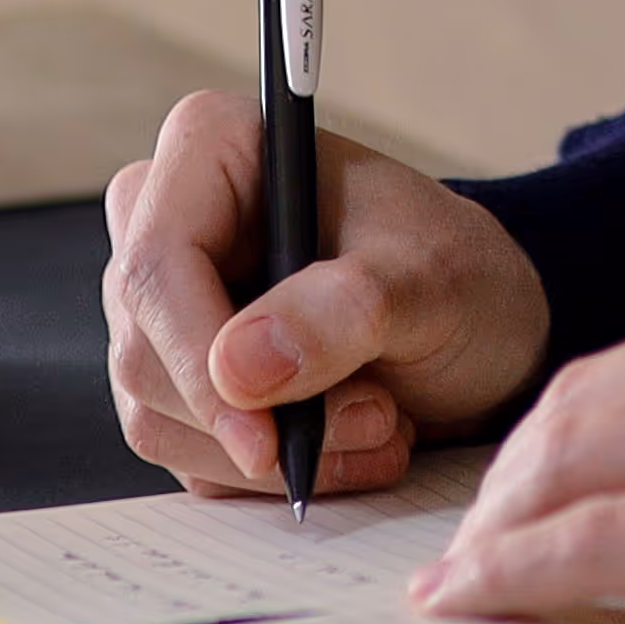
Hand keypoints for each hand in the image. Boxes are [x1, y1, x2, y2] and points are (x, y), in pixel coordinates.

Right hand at [98, 92, 553, 501]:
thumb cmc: (458, 274)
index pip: (156, 263)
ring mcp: (164, 307)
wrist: (480, 327)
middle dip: (259, 416)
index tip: (264, 440)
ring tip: (382, 423)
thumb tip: (238, 365)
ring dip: (274, 453)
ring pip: (156, 417)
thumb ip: (345, 310)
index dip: (196, 358)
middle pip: (144, 351)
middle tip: (379, 418)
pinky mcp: (176, 378)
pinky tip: (345, 445)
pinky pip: (185, 453)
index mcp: (216, 149)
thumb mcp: (433, 281)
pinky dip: (268, 474)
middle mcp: (167, 221)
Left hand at [414, 242, 624, 623]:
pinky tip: (475, 599)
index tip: (562, 461)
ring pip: (569, 453)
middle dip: (521, 464)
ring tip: (471, 571)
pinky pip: (589, 544)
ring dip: (501, 517)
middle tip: (487, 524)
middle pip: (592, 390)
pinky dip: (511, 572)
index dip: (596, 415)